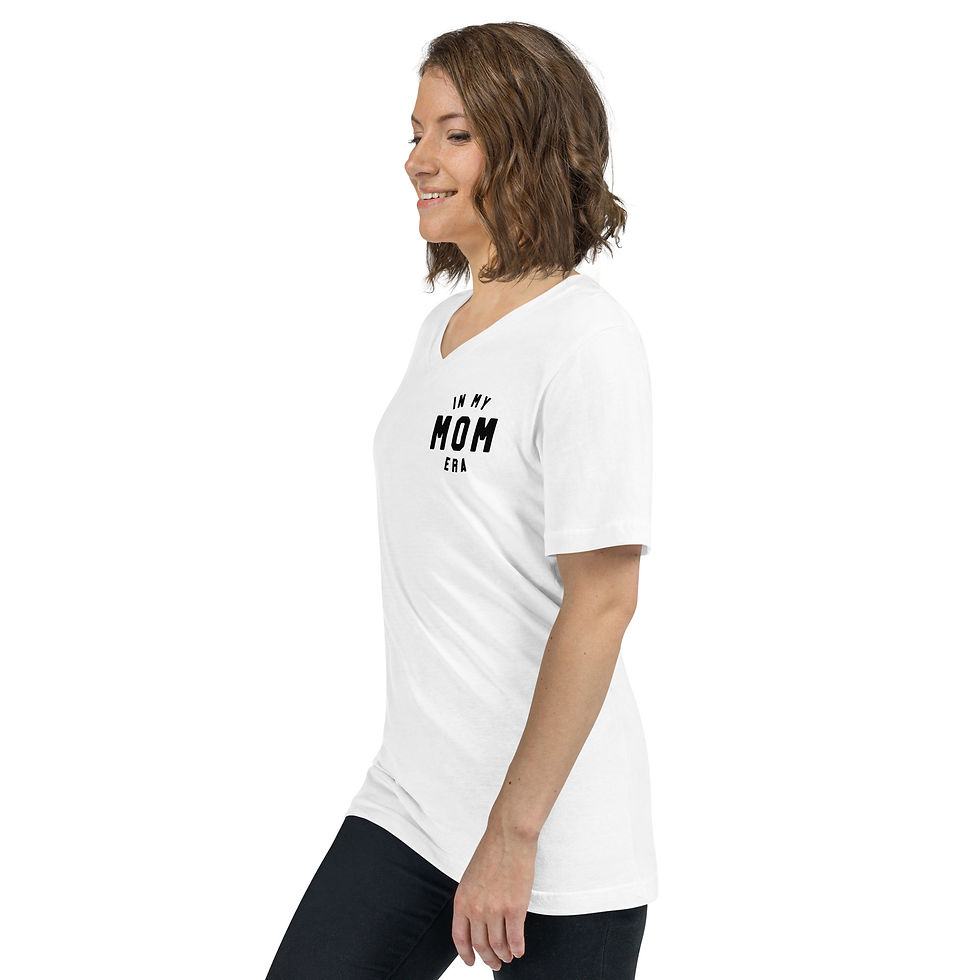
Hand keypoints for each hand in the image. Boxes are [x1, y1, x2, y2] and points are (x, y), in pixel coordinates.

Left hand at [452, 821, 537, 969]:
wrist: (509, 835)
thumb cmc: (492, 851)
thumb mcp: (471, 877)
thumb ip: (471, 900)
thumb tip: (477, 921)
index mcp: (462, 900)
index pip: (460, 938)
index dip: (466, 954)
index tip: (471, 961)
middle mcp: (476, 908)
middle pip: (481, 945)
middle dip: (488, 958)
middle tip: (495, 963)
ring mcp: (495, 909)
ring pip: (498, 945)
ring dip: (504, 955)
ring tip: (509, 956)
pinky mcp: (515, 907)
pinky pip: (516, 938)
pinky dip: (518, 948)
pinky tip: (520, 950)